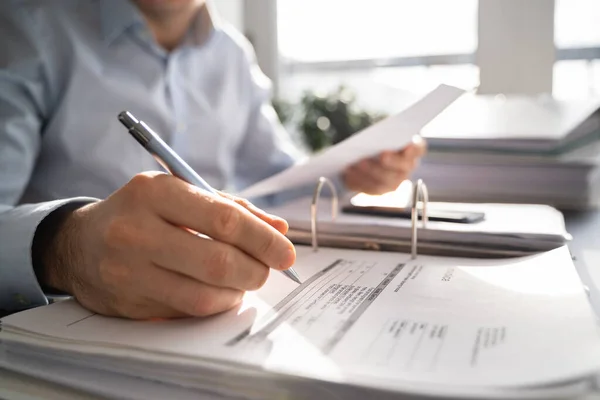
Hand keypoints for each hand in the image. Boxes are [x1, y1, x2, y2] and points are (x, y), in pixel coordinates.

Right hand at [42, 172, 295, 318]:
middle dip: (256, 270)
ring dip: (237, 291)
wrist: (80, 243)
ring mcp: (129, 272)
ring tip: (242, 279)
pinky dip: (214, 303)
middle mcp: (137, 231)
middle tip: (266, 269)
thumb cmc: (143, 213)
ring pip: (204, 295)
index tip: (286, 251)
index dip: (263, 239)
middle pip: (217, 262)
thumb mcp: (181, 194)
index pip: (224, 219)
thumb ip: (233, 209)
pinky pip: (187, 312)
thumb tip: (279, 230)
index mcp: (155, 193)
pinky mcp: (128, 304)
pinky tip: (217, 291)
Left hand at [343, 136, 425, 194]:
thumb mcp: (378, 129)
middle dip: (392, 162)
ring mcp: (393, 182)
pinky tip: (349, 171)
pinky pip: (369, 188)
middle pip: (402, 168)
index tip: (408, 146)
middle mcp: (405, 168)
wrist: (359, 152)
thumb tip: (375, 136)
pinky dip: (359, 179)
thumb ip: (381, 132)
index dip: (414, 149)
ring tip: (358, 163)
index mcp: (411, 150)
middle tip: (382, 155)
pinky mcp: (377, 190)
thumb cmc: (373, 136)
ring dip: (371, 172)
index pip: (417, 149)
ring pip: (385, 181)